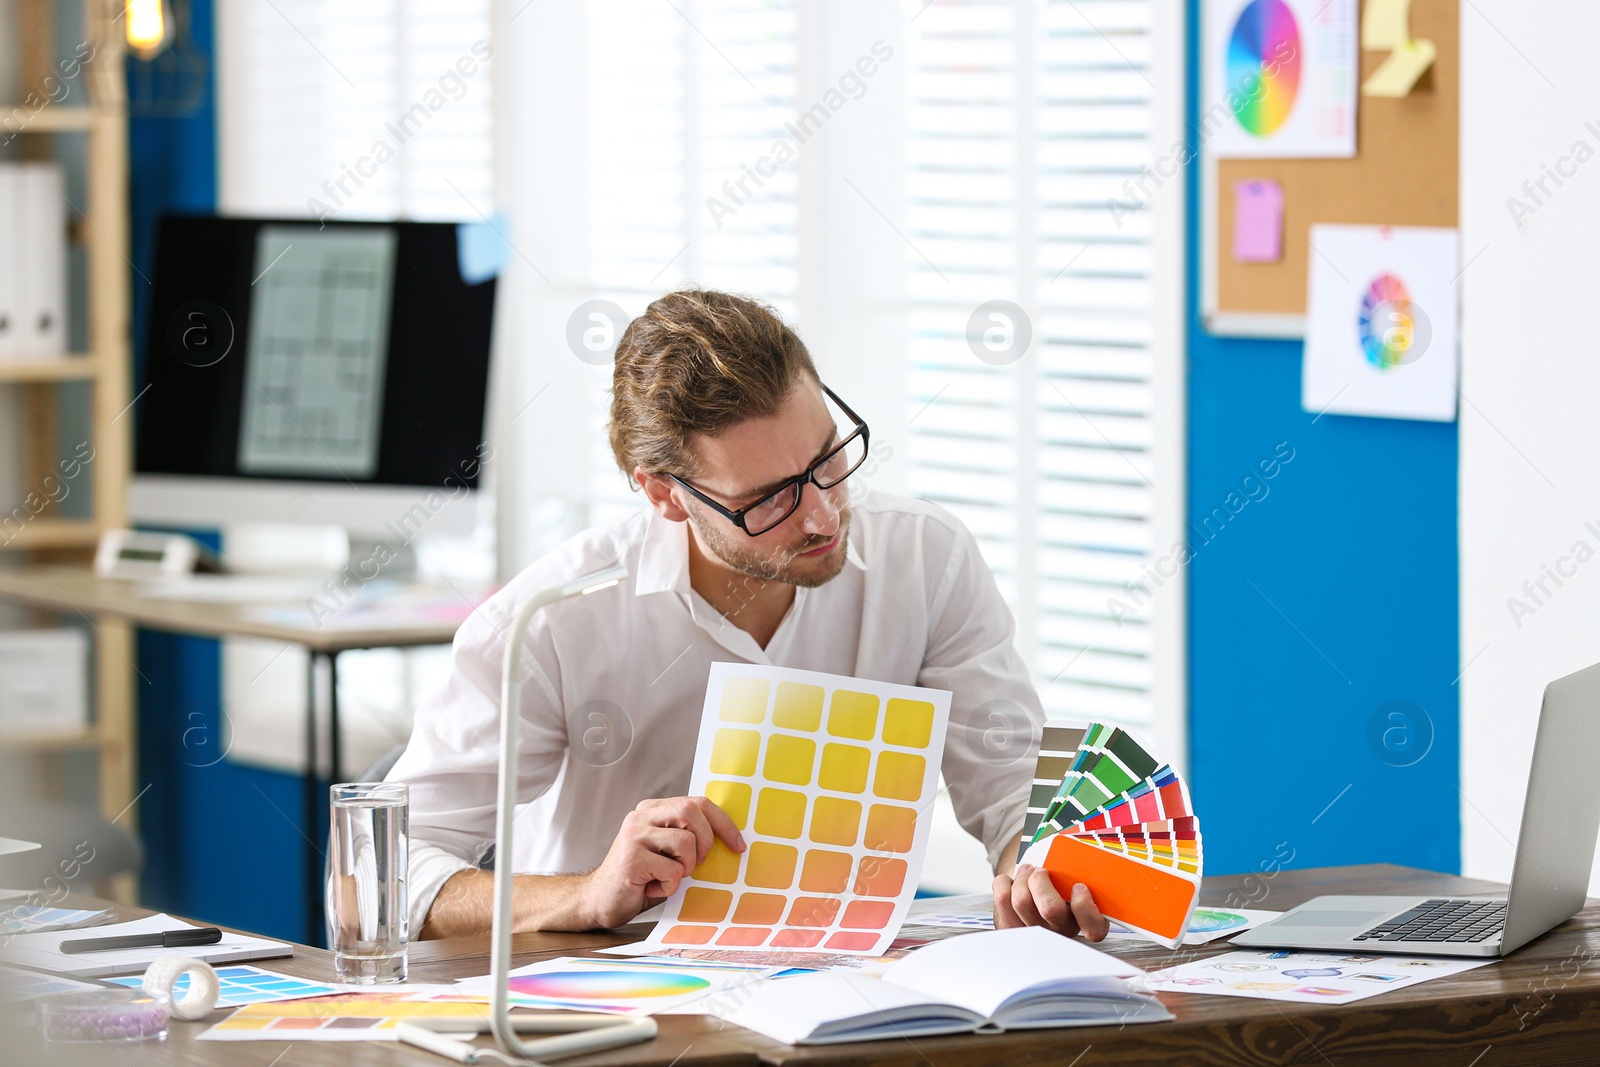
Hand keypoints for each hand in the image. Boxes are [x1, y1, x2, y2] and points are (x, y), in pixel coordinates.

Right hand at [578, 796, 744, 928]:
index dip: (723, 823)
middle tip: (695, 865)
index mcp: (653, 810)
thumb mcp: (667, 852)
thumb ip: (687, 837)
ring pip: (686, 842)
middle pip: (692, 812)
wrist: (599, 901)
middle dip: (705, 842)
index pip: (698, 802)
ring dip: (685, 868)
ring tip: (667, 877)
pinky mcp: (632, 858)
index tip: (738, 845)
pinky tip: (653, 888)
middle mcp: (641, 816)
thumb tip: (728, 839)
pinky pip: (672, 870)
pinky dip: (670, 886)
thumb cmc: (640, 879)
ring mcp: (635, 835)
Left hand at [993, 862, 1109, 940]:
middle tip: (1040, 872)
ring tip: (1027, 873)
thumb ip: (1079, 873)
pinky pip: (1002, 900)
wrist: (1033, 893)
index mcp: (1084, 922)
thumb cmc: (1059, 882)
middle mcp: (1060, 932)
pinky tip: (1012, 883)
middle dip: (1040, 880)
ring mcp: (1034, 933)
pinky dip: (1004, 882)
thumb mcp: (1075, 879)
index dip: (1085, 906)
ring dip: (1022, 878)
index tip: (1078, 886)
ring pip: (1022, 902)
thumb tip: (1078, 853)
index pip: (1093, 930)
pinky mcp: (1010, 928)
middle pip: (1050, 908)